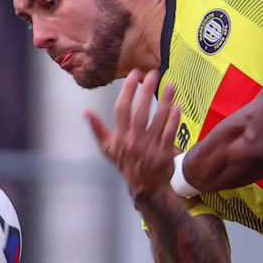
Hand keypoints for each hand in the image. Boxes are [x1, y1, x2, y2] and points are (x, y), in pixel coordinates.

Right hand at [85, 69, 182, 204]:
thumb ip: (97, 129)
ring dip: (165, 101)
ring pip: (158, 119)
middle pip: (140, 111)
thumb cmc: (126, 165)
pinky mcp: (164, 153)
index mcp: (119, 137)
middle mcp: (134, 141)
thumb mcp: (108, 149)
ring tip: (171, 85)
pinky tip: (177, 106)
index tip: (134, 74)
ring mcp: (150, 147)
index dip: (128, 90)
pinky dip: (174, 119)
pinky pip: (170, 133)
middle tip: (153, 73)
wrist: (145, 188)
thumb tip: (85, 112)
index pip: (122, 108)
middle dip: (147, 90)